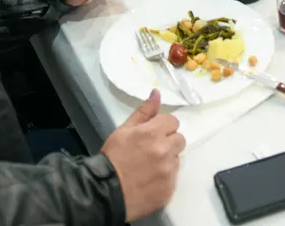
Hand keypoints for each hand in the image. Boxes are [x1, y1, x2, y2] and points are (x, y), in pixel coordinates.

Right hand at [101, 89, 185, 221]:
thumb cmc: (112, 157)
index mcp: (153, 133)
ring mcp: (168, 172)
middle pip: (179, 139)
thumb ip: (144, 111)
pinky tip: (150, 180)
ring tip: (148, 167)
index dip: (163, 126)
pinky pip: (173, 178)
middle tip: (151, 150)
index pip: (173, 121)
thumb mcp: (124, 130)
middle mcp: (165, 151)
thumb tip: (157, 93)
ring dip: (167, 160)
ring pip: (177, 159)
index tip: (152, 134)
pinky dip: (164, 178)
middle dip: (168, 142)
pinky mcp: (169, 189)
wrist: (105, 192)